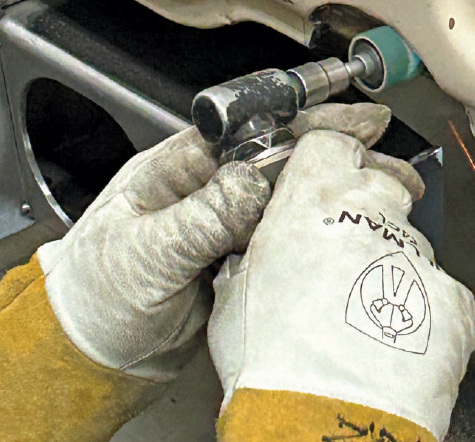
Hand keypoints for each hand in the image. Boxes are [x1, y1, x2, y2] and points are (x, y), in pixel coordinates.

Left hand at [36, 102, 398, 380]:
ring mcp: (221, 222)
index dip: (306, 124)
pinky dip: (317, 231)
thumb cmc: (92, 292)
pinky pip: (281, 237)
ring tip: (384, 194)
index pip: (252, 132)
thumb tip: (251, 181)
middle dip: (338, 154)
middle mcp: (204, 187)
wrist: (86, 351)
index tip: (351, 123)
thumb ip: (199, 217)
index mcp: (176, 167)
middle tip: (388, 157)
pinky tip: (347, 232)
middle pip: (282, 159)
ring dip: (335, 193)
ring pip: (288, 197)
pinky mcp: (233, 257)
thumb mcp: (144, 252)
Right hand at [209, 122, 474, 440]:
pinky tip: (394, 339)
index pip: (331, 144)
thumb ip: (258, 252)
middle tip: (348, 247)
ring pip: (409, 240)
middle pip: (381, 183)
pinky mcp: (450, 297)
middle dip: (369, 206)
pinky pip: (439, 289)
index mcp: (312, 200)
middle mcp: (370, 213)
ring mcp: (415, 254)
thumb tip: (259, 256)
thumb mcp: (236, 291)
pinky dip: (423, 308)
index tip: (332, 171)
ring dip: (390, 263)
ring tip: (362, 313)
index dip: (331, 158)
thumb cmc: (271, 362)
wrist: (321, 421)